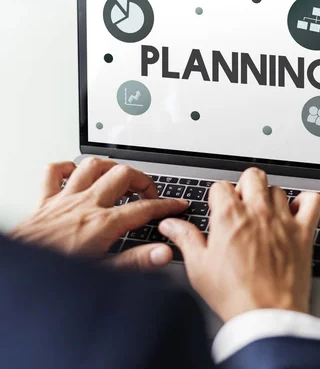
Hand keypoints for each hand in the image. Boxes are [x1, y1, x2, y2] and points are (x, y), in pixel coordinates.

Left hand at [9, 158, 188, 270]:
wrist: (20, 270)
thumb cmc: (56, 274)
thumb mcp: (104, 274)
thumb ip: (137, 262)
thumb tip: (163, 253)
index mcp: (103, 224)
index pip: (144, 208)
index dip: (167, 205)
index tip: (178, 204)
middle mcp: (85, 205)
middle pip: (122, 175)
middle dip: (142, 180)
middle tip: (149, 193)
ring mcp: (64, 199)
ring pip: (92, 166)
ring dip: (110, 168)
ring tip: (120, 177)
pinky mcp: (44, 201)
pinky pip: (53, 172)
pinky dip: (67, 168)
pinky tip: (77, 174)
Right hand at [159, 168, 319, 321]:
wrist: (266, 315)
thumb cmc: (234, 295)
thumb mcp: (199, 267)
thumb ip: (186, 239)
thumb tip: (171, 225)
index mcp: (229, 217)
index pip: (221, 186)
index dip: (218, 197)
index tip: (219, 208)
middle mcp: (257, 212)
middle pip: (252, 176)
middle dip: (245, 186)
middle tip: (242, 206)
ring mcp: (282, 220)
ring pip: (278, 189)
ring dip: (270, 198)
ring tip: (265, 215)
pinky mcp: (303, 232)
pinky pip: (312, 201)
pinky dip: (306, 201)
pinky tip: (297, 211)